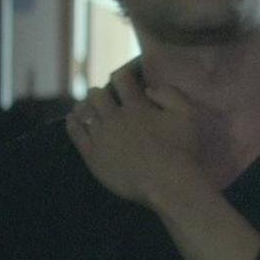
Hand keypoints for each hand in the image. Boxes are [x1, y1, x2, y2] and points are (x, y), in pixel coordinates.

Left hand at [67, 61, 201, 204]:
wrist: (167, 184)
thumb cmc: (180, 150)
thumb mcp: (187, 114)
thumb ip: (170, 94)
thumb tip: (149, 89)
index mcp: (136, 106)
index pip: (121, 78)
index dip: (122, 75)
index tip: (124, 79)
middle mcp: (115, 117)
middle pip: (97, 94)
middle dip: (101, 93)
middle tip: (105, 98)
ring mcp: (102, 137)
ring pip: (84, 111)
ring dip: (86, 106)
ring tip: (88, 107)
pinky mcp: (93, 155)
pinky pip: (76, 133)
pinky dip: (73, 122)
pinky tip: (73, 118)